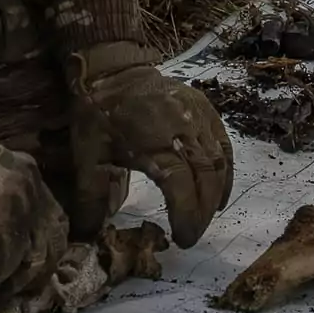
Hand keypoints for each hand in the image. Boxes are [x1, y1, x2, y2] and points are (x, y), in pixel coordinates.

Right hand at [0, 132, 78, 312]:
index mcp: (29, 174)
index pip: (53, 219)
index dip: (44, 247)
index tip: (30, 269)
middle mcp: (33, 192)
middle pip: (49, 245)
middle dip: (33, 275)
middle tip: (12, 293)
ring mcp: (20, 211)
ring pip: (27, 263)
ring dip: (5, 287)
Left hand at [71, 42, 233, 245]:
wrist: (114, 72)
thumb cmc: (100, 117)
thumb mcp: (87, 156)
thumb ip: (91, 198)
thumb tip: (87, 238)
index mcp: (154, 142)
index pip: (181, 187)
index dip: (187, 216)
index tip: (183, 240)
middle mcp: (184, 130)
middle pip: (205, 178)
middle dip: (203, 212)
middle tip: (192, 235)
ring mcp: (200, 118)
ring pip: (219, 163)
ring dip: (215, 195)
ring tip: (205, 217)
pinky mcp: (208, 111)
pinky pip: (224, 146)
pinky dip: (226, 172)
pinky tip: (220, 192)